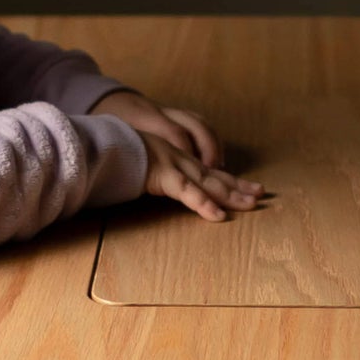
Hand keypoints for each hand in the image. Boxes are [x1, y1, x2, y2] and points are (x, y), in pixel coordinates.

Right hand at [93, 89, 265, 223]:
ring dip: (231, 195)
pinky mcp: (162, 175)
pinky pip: (187, 192)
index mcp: (174, 158)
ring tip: (251, 204)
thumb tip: (156, 185)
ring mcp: (172, 165)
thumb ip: (151, 175)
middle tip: (261, 194)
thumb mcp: (138, 166)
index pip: (208, 172)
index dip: (230, 181)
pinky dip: (203, 204)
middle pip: (215, 176)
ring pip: (208, 183)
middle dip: (238, 187)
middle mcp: (179, 160)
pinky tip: (219, 216)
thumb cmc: (114, 157)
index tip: (249, 188)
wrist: (98, 143)